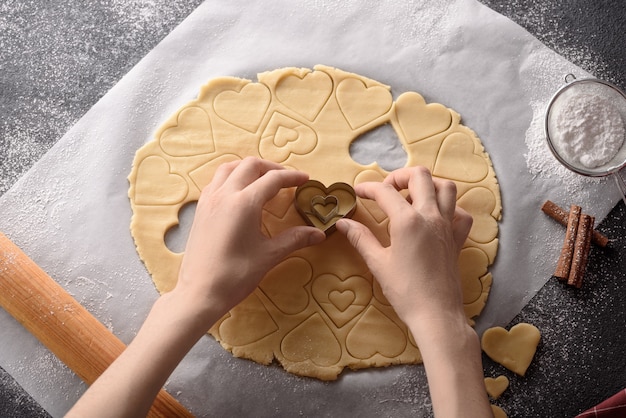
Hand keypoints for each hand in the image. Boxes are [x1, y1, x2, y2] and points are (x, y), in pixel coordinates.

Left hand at [175, 157, 325, 319]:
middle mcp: (225, 195)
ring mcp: (209, 200)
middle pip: (250, 165)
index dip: (292, 177)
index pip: (273, 179)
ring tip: (263, 180)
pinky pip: (216, 181)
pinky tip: (239, 193)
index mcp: (244, 203)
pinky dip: (232, 178)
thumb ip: (294, 239)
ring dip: (248, 168)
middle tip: (286, 180)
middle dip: (271, 168)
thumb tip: (318, 233)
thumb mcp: (269, 255)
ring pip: (229, 168)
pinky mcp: (200, 209)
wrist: (199, 293)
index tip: (305, 180)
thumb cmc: (235, 275)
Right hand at [336, 166, 471, 327]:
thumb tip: (343, 223)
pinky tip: (436, 217)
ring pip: (446, 188)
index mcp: (407, 221)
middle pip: (420, 176)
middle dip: (400, 176)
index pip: (385, 192)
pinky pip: (460, 214)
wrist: (436, 314)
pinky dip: (450, 208)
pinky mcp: (457, 239)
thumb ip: (360, 238)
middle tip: (386, 190)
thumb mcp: (377, 263)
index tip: (358, 192)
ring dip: (428, 184)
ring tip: (411, 196)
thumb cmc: (404, 291)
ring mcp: (447, 226)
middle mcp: (430, 216)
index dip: (368, 188)